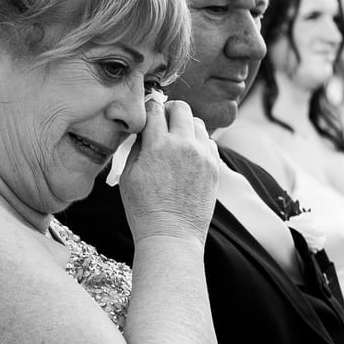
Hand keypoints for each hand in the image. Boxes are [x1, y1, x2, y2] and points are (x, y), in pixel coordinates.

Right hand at [121, 96, 220, 241]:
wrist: (171, 234)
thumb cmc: (143, 209)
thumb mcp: (128, 175)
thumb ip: (137, 146)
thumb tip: (144, 129)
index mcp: (158, 146)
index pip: (155, 109)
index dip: (149, 109)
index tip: (146, 114)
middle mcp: (183, 145)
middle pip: (181, 108)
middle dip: (170, 111)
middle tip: (163, 122)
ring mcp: (202, 155)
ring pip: (198, 122)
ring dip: (186, 125)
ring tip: (176, 140)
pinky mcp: (214, 167)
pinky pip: (209, 142)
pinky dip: (198, 142)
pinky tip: (188, 155)